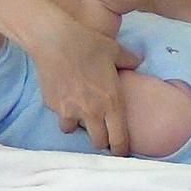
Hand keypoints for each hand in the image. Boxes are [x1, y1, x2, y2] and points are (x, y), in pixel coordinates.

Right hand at [28, 12, 140, 154]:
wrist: (54, 39)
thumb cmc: (88, 43)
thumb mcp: (114, 50)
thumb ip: (129, 60)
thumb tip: (138, 61)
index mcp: (111, 102)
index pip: (119, 139)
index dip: (121, 149)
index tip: (121, 151)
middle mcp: (91, 112)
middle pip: (98, 142)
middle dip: (101, 140)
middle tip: (101, 131)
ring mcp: (70, 111)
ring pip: (74, 131)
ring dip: (78, 125)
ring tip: (79, 111)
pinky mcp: (52, 106)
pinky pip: (59, 115)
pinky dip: (62, 110)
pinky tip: (64, 95)